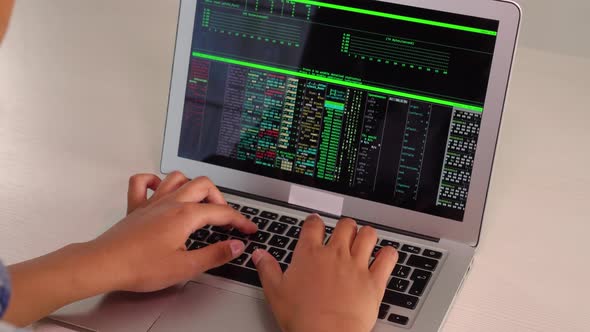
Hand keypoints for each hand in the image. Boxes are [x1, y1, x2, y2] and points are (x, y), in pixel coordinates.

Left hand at [4, 171, 256, 326]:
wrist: (105, 264)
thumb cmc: (140, 266)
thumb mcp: (185, 267)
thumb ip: (214, 254)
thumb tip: (236, 246)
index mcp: (185, 216)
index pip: (221, 212)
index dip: (239, 221)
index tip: (248, 230)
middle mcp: (170, 202)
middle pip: (204, 186)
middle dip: (220, 199)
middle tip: (224, 217)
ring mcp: (152, 202)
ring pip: (178, 177)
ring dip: (192, 186)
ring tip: (199, 202)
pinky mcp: (136, 207)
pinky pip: (143, 182)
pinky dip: (154, 181)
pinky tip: (161, 190)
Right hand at [253, 215, 397, 331]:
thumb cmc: (302, 317)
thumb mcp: (275, 292)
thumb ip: (267, 269)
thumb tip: (259, 255)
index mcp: (310, 254)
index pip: (313, 225)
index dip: (314, 221)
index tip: (315, 223)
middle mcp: (335, 254)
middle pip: (344, 224)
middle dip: (344, 226)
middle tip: (342, 234)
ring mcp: (357, 265)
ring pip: (367, 234)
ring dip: (366, 235)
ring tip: (363, 241)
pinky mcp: (374, 280)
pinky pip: (388, 257)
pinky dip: (389, 254)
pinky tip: (385, 256)